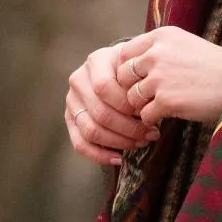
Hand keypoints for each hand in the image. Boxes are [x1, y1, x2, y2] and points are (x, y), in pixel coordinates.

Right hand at [65, 41, 158, 167]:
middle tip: (150, 134)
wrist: (121, 68)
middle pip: (100, 113)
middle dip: (129, 128)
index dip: (128, 105)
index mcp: (96, 62)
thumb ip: (143, 77)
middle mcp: (79, 79)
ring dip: (118, 142)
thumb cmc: (135, 69)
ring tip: (140, 143)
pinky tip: (118, 159)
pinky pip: (80, 143)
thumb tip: (151, 105)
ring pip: (91, 130)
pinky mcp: (70, 118)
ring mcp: (72, 100)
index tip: (150, 112)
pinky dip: (99, 155)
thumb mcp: (140, 64)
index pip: (105, 88)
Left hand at [114, 27, 221, 127]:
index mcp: (160, 37)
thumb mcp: (186, 44)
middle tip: (145, 99)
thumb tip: (135, 65)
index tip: (139, 80)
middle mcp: (157, 54)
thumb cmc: (216, 66)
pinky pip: (145, 115)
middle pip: (123, 76)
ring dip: (142, 107)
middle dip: (131, 89)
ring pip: (131, 97)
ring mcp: (160, 78)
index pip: (125, 53)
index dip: (128, 69)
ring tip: (158, 109)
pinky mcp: (167, 101)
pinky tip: (164, 119)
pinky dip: (152, 120)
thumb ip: (160, 49)